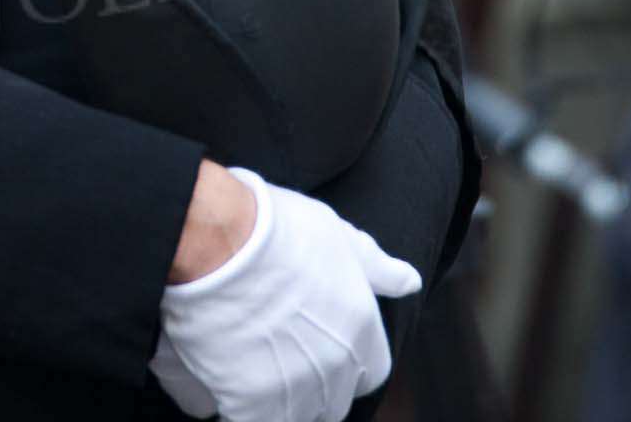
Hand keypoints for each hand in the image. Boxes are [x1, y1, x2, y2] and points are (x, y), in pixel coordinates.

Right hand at [151, 168, 420, 421]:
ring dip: (276, 396)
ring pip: (294, 414)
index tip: (320, 339)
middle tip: (279, 348)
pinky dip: (236, 402)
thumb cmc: (276, 227)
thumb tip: (410, 281)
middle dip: (314, 381)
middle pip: (334, 400)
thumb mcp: (337, 234)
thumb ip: (376, 267)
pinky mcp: (252, 405)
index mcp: (360, 329)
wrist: (221, 240)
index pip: (372, 370)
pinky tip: (223, 376)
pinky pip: (248, 419)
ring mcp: (295, 391)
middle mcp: (336, 368)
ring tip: (249, 359)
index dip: (347, 357)